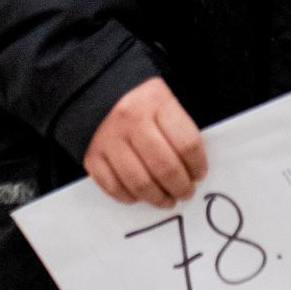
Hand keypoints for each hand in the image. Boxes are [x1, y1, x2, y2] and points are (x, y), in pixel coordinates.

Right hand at [84, 77, 205, 206]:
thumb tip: (193, 169)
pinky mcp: (92, 155)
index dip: (197, 165)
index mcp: (156, 101)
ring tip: (167, 199)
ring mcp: (109, 139)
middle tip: (186, 192)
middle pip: (165, 167)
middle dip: (181, 187)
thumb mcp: (165, 100)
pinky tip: (140, 195)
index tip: (199, 174)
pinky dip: (130, 197)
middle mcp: (131, 120)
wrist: (96, 90)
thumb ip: (180, 128)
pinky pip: (114, 187)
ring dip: (158, 197)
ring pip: (140, 183)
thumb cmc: (140, 100)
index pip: (187, 143)